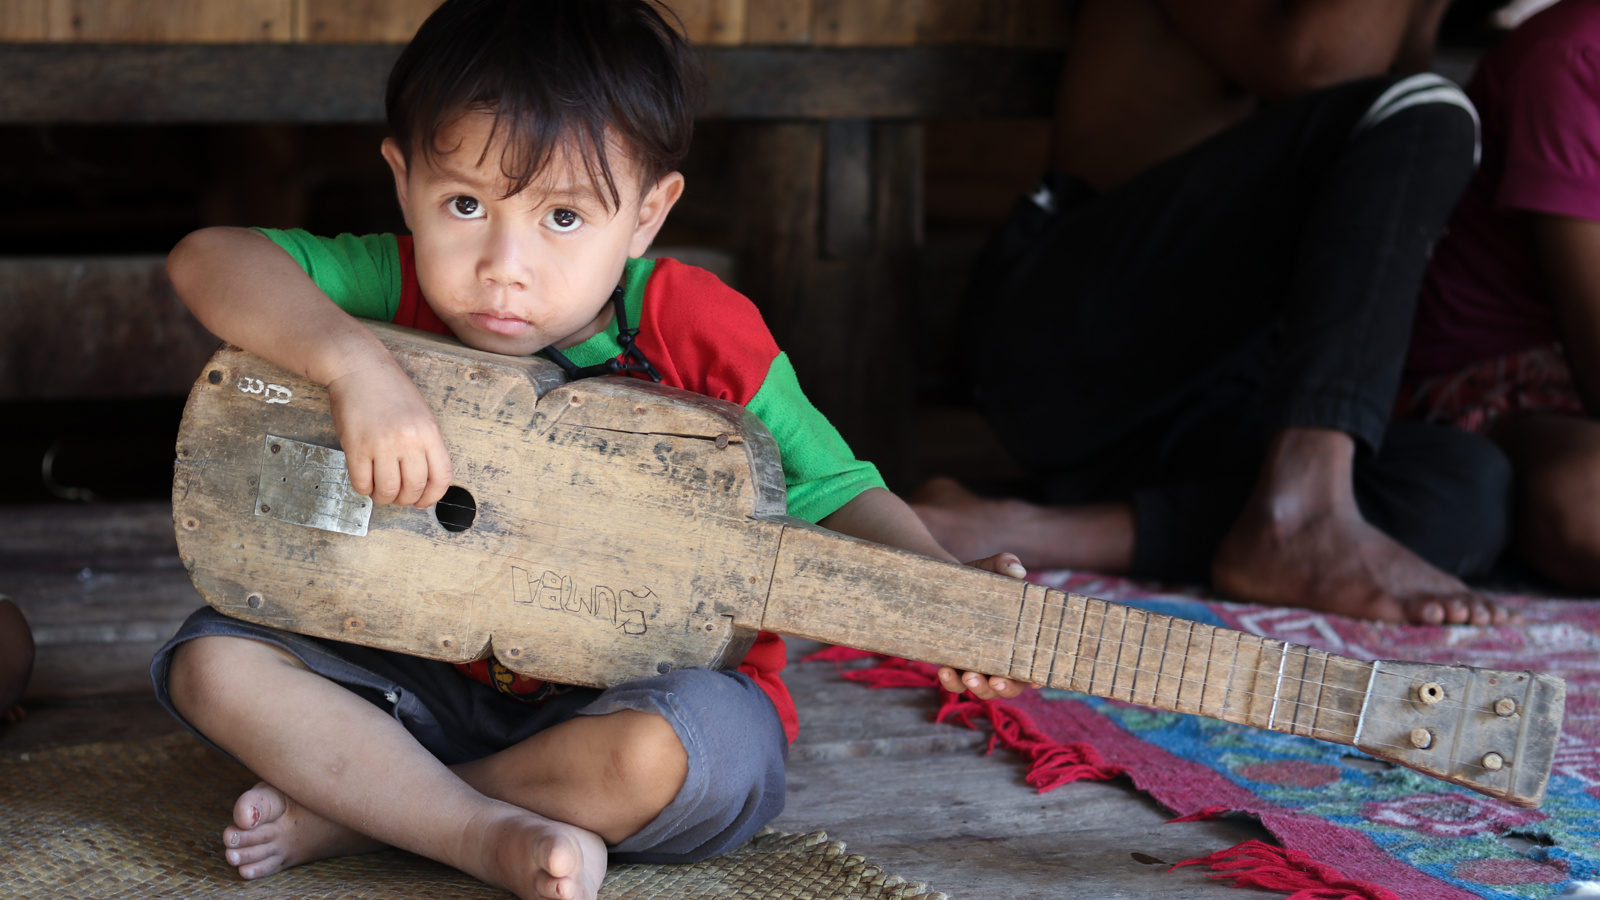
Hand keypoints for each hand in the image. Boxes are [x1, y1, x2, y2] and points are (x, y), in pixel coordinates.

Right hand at [327, 360, 453, 507]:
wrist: (359, 368)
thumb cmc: (390, 390)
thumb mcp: (421, 414)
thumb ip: (425, 444)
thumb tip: (425, 478)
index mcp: (429, 433)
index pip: (441, 478)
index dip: (433, 497)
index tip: (423, 502)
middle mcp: (408, 441)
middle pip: (414, 488)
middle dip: (406, 500)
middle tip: (399, 497)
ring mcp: (381, 445)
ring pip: (388, 490)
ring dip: (384, 498)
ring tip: (381, 491)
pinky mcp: (356, 447)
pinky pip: (362, 483)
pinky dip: (364, 489)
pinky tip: (365, 481)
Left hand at [937, 551, 1029, 699]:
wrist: (944, 583)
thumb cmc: (977, 578)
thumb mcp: (990, 568)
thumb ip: (1004, 564)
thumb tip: (1017, 570)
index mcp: (1020, 640)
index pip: (1035, 663)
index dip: (1038, 676)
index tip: (1035, 679)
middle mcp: (1003, 658)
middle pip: (1011, 685)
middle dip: (1005, 688)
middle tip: (996, 681)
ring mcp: (979, 665)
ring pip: (984, 690)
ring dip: (978, 688)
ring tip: (969, 676)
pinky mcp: (955, 666)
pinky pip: (955, 685)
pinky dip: (951, 683)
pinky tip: (944, 670)